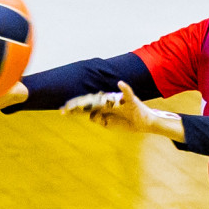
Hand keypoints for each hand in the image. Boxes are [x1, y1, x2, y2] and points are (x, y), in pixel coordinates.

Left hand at [65, 81, 183, 141]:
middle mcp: (109, 101)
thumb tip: (91, 114)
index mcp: (105, 107)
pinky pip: (128, 92)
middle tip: (64, 109)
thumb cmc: (129, 123)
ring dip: (93, 100)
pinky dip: (125, 88)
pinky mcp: (131, 100)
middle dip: (78, 105)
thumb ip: (100, 120)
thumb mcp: (110, 125)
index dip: (75, 109)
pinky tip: (120, 83)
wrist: (146, 124)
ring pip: (104, 98)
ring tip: (82, 103)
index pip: (88, 106)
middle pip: (92, 101)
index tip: (62, 111)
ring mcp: (119, 100)